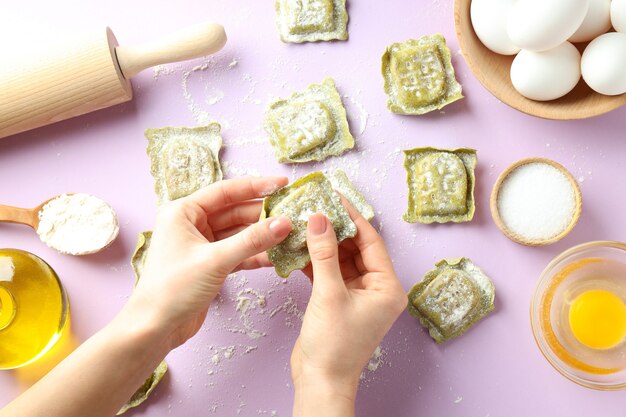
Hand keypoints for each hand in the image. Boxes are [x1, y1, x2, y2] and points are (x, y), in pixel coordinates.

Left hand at [125, 177, 292, 348]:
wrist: (155, 328)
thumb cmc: (173, 288)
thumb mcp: (215, 260)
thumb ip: (251, 240)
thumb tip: (284, 223)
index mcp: (183, 212)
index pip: (225, 192)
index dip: (255, 186)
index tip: (282, 184)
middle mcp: (191, 224)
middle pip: (234, 211)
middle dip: (262, 214)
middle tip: (292, 213)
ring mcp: (202, 245)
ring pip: (238, 233)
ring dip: (262, 235)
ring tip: (290, 234)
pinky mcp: (210, 264)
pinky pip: (238, 252)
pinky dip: (255, 254)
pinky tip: (276, 256)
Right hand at [290, 201, 406, 415]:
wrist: (319, 381)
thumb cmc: (334, 345)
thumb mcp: (329, 293)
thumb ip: (324, 253)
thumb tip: (319, 219)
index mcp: (387, 287)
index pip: (371, 241)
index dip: (352, 217)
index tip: (335, 197)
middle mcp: (377, 289)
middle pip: (356, 248)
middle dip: (335, 229)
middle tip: (316, 206)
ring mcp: (357, 295)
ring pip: (340, 259)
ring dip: (323, 244)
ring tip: (305, 222)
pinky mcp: (339, 301)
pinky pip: (330, 273)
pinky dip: (315, 262)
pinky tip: (299, 247)